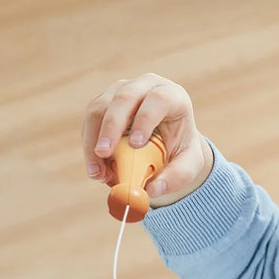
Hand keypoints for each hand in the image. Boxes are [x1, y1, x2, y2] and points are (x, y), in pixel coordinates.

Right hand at [82, 74, 213, 205]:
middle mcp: (145, 87)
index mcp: (172, 96)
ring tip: (98, 173)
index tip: (136, 144)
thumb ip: (177, 177)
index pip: (157, 99)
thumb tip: (152, 191)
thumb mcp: (188, 164)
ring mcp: (121, 90)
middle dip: (111, 127)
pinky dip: (89, 145)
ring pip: (99, 108)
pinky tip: (96, 168)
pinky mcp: (103, 102)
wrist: (168, 142)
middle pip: (123, 98)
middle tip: (104, 154)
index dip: (145, 119)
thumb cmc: (180, 149)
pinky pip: (90, 120)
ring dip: (93, 140)